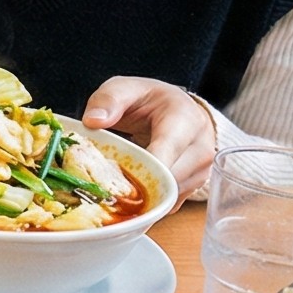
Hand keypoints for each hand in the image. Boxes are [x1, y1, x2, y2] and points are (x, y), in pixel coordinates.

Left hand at [80, 77, 217, 191]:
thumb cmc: (149, 99)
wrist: (177, 108)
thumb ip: (107, 100)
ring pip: (167, 197)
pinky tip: (129, 191)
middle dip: (132, 185)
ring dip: (139, 195)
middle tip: (101, 183)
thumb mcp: (124, 88)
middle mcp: (200, 150)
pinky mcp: (192, 189)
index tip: (107, 178)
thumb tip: (93, 122)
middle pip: (166, 182)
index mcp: (185, 121)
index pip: (165, 155)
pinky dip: (147, 202)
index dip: (137, 170)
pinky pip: (168, 204)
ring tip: (114, 184)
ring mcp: (200, 172)